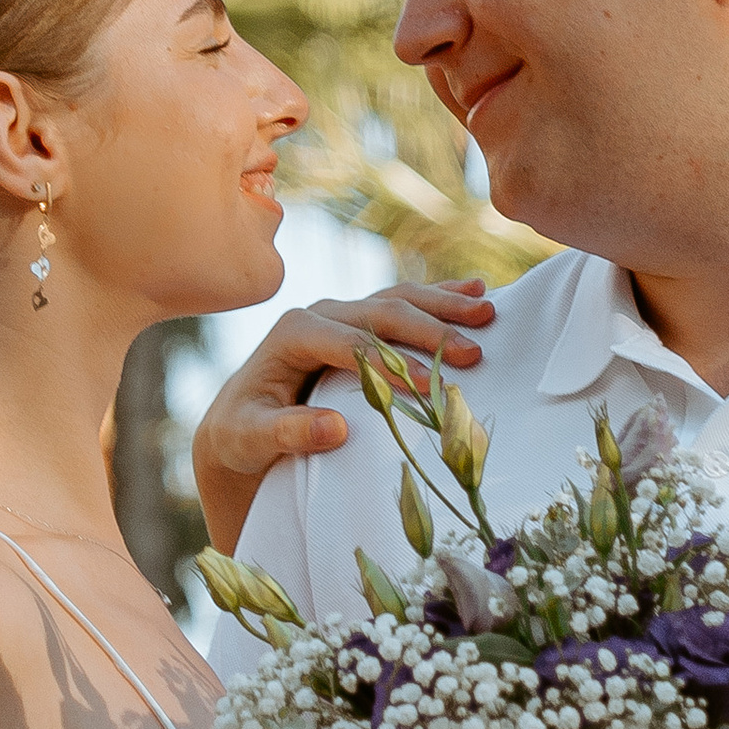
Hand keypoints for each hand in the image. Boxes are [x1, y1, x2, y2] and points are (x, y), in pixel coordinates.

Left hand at [193, 283, 497, 551]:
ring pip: (399, 299)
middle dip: (430, 330)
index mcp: (294, 332)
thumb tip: (335, 429)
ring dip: (445, 305)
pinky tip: (475, 290)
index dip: (390, 364)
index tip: (428, 388)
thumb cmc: (243, 432)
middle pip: (382, 313)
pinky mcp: (360, 320)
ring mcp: (343, 312)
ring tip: (488, 313)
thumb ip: (287, 432)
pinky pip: (404, 301)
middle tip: (475, 351)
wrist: (241, 419)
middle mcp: (321, 312)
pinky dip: (440, 295)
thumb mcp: (251, 438)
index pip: (351, 343)